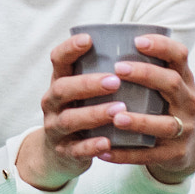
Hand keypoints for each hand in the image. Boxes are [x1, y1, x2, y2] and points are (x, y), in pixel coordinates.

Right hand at [25, 33, 122, 187]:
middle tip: (115, 80)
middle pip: (62, 89)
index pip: (58, 60)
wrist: (59, 154)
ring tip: (118, 110)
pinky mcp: (65, 152)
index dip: (70, 49)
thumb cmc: (81, 112)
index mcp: (59, 82)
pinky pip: (77, 149)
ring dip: (94, 114)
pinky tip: (108, 143)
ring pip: (70, 119)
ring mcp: (56, 128)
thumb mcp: (83, 92)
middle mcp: (53, 104)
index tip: (89, 39)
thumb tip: (141, 45)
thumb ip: (100, 73)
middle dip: (88, 84)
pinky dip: (92, 146)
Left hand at [103, 32, 194, 180]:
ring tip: (116, 117)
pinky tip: (103, 151)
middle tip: (118, 69)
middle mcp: (188, 103)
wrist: (190, 147)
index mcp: (184, 81)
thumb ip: (148, 67)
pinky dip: (125, 154)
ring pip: (164, 124)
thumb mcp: (166, 87)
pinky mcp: (174, 154)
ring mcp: (183, 129)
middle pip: (172, 84)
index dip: (162, 46)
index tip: (138, 40)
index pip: (180, 56)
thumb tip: (106, 41)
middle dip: (146, 75)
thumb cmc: (167, 107)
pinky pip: (148, 155)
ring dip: (139, 121)